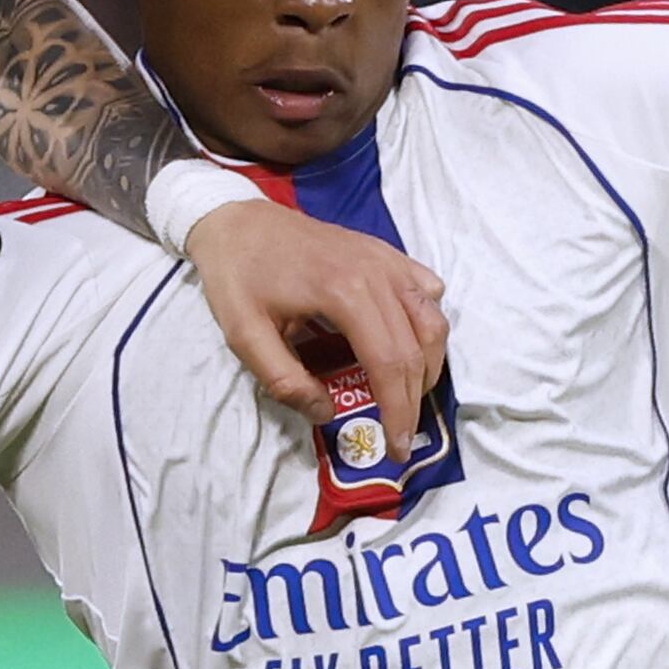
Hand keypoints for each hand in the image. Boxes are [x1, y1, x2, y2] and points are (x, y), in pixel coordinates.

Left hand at [187, 192, 449, 443]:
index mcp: (343, 293)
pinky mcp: (386, 254)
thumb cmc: (238, 277)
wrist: (236, 221)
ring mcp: (386, 259)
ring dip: (427, 364)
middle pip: (416, 347)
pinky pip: (426, 292)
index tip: (397, 448)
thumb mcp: (245, 336)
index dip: (398, 411)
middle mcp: (376, 273)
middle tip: (403, 433)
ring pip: (432, 319)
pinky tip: (407, 344)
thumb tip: (328, 413)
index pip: (388, 362)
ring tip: (405, 395)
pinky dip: (427, 324)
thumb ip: (285, 382)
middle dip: (414, 399)